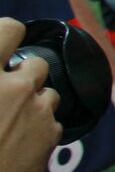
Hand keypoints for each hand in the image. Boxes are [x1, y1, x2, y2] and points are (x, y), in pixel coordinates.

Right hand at [0, 18, 61, 171]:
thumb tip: (2, 74)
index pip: (9, 29)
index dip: (8, 34)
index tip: (4, 46)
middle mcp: (13, 85)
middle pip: (35, 64)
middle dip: (22, 76)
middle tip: (4, 93)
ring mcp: (35, 110)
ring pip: (48, 93)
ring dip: (33, 103)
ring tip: (9, 122)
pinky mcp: (50, 135)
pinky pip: (52, 122)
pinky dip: (39, 129)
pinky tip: (17, 142)